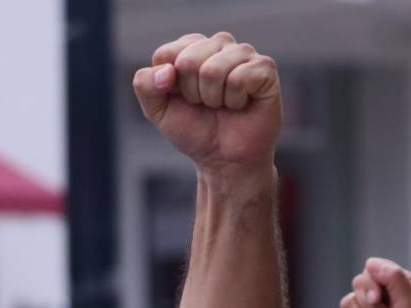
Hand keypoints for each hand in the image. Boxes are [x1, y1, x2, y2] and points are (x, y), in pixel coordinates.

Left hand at [133, 33, 280, 178]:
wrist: (224, 159)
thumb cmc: (194, 130)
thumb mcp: (158, 111)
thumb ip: (146, 87)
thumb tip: (166, 71)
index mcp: (190, 48)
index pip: (166, 54)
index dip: (168, 86)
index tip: (182, 99)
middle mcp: (218, 45)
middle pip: (188, 61)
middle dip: (191, 93)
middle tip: (205, 105)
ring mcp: (243, 54)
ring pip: (213, 70)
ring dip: (213, 99)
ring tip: (222, 105)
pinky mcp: (264, 67)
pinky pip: (239, 78)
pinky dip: (234, 101)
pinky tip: (241, 104)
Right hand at [334, 257, 410, 307]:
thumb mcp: (410, 303)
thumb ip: (393, 278)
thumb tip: (369, 262)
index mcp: (396, 283)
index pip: (372, 269)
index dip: (372, 284)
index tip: (379, 299)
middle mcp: (379, 293)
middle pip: (356, 284)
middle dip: (369, 307)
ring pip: (346, 303)